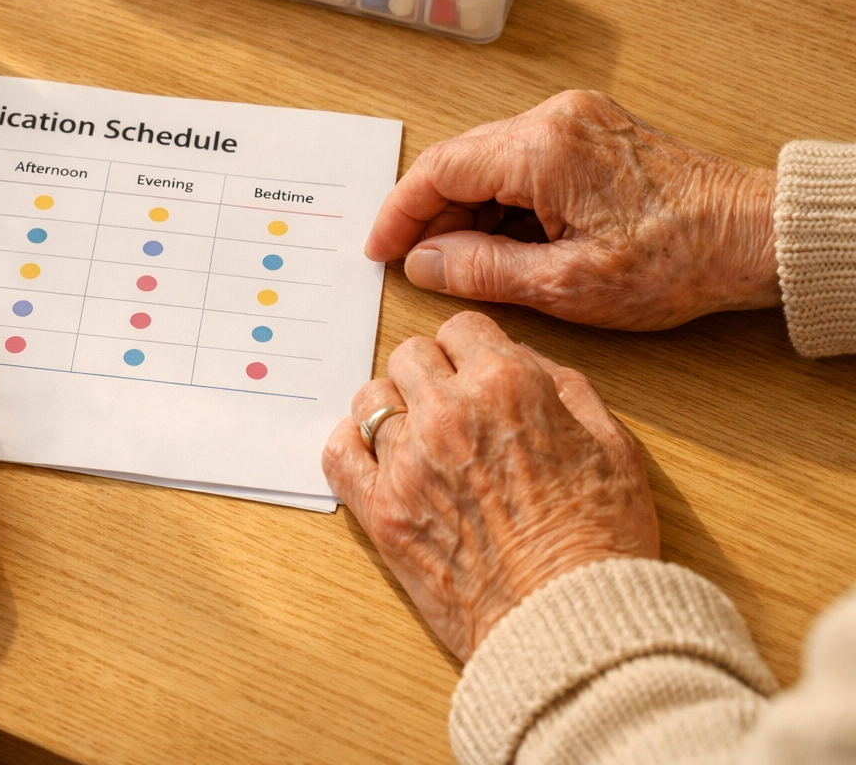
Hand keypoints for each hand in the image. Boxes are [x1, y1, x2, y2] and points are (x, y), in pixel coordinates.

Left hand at [323, 311, 657, 660]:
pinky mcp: (381, 511)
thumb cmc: (602, 539)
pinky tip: (377, 457)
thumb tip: (523, 360)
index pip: (462, 328)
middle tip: (452, 407)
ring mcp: (406, 461)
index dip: (473, 350)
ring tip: (419, 437)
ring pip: (371, 400)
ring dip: (393, 410)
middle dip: (431, 374)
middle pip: (410, 356)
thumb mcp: (611, 444)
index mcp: (506, 385)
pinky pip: (338, 453)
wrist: (572, 621)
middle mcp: (448, 413)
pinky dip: (352, 447)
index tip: (477, 371)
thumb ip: (562, 387)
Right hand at [365, 90, 778, 329]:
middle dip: (430, 215)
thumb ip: (482, 270)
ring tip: (462, 263)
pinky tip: (504, 242)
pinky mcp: (591, 132)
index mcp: (542, 148)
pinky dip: (501, 200)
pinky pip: (522, 160)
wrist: (757, 236)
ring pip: (489, 161)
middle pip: (460, 161)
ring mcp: (575, 119)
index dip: (399, 214)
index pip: (438, 170)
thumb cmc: (678, 260)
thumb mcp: (567, 285)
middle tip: (416, 266)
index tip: (381, 251)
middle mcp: (554, 118)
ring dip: (466, 210)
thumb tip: (423, 261)